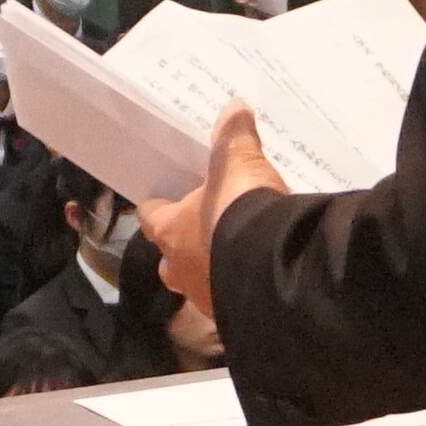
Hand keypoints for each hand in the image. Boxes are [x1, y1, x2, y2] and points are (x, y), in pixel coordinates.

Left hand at [132, 107, 282, 315]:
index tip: (166, 200)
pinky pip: (230, 302)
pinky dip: (238, 291)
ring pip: (199, 284)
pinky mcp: (233, 318)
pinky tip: (256, 277)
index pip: (150, 217)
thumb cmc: (240, 211)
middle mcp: (179, 269)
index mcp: (169, 231)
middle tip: (205, 231)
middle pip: (169, 260)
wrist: (275, 268)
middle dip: (184, 248)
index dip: (159, 208)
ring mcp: (205, 297)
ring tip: (236, 255)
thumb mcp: (238, 163)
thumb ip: (234, 137)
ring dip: (212, 271)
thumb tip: (234, 107)